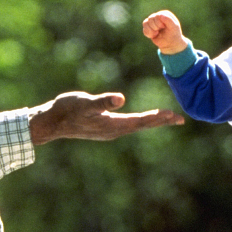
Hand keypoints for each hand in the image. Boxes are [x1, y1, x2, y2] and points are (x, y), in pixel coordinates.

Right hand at [29, 91, 181, 145]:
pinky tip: (141, 119)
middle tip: (180, 119)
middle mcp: (114, 131)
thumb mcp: (85, 102)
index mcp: (113, 125)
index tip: (174, 115)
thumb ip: (103, 101)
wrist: (51, 122)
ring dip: (152, 122)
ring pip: (136, 126)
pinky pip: (128, 125)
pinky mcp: (103, 129)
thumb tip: (120, 99)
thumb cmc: (66, 109)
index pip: (141, 121)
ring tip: (166, 119)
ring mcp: (109, 131)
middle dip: (161, 121)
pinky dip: (140, 121)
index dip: (158, 118)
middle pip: (142, 126)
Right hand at [142, 10, 188, 54]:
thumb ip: (169, 20)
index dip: (159, 23)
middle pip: (150, 18)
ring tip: (157, 33)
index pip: (157, 15)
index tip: (164, 27)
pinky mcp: (149, 28)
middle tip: (160, 30)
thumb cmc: (174, 34)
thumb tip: (160, 15)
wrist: (171, 44)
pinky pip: (144, 29)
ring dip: (151, 30)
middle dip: (155, 27)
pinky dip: (148, 34)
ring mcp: (152, 22)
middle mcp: (158, 16)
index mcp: (165, 14)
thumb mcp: (174, 27)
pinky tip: (154, 36)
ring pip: (145, 23)